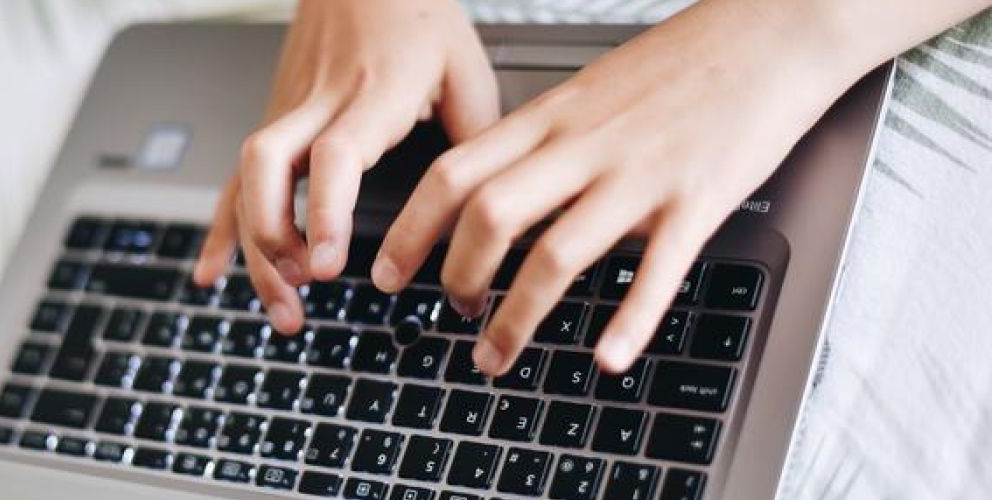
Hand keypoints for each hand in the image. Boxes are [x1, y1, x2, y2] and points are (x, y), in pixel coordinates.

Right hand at [192, 0, 497, 332]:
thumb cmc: (416, 12)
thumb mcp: (464, 64)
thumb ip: (475, 136)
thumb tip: (489, 206)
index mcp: (373, 92)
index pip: (334, 155)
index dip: (326, 214)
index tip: (331, 264)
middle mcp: (319, 101)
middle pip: (270, 169)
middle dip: (276, 238)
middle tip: (305, 287)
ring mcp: (288, 109)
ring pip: (247, 179)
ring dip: (254, 249)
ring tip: (283, 305)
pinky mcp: (274, 117)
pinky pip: (234, 177)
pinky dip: (220, 229)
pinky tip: (211, 272)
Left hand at [372, 0, 864, 374]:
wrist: (771, 29)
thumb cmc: (680, 64)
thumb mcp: (587, 93)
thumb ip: (540, 143)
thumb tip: (490, 193)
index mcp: (551, 119)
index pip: (453, 173)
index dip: (409, 229)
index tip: (386, 274)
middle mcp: (583, 146)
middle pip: (490, 216)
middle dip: (456, 278)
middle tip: (452, 316)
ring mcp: (640, 173)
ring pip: (557, 253)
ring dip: (517, 317)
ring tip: (497, 355)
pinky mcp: (699, 198)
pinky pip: (658, 270)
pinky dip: (629, 321)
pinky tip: (608, 359)